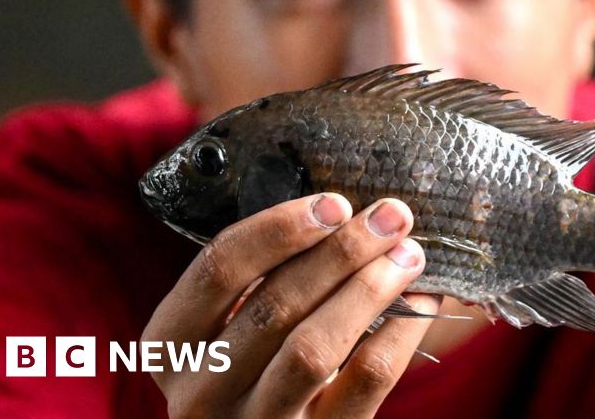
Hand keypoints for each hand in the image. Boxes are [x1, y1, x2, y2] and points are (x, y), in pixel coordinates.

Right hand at [142, 193, 437, 417]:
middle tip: (390, 217)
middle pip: (273, 304)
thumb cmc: (254, 369)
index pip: (217, 270)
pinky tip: (423, 300)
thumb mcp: (232, 327)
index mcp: (171, 345)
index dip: (278, 229)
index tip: (332, 203)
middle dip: (340, 251)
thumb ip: (264, 279)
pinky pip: (363, 382)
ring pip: (313, 347)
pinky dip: (399, 334)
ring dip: (367, 289)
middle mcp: (201, 392)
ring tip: (408, 254)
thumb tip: (342, 214)